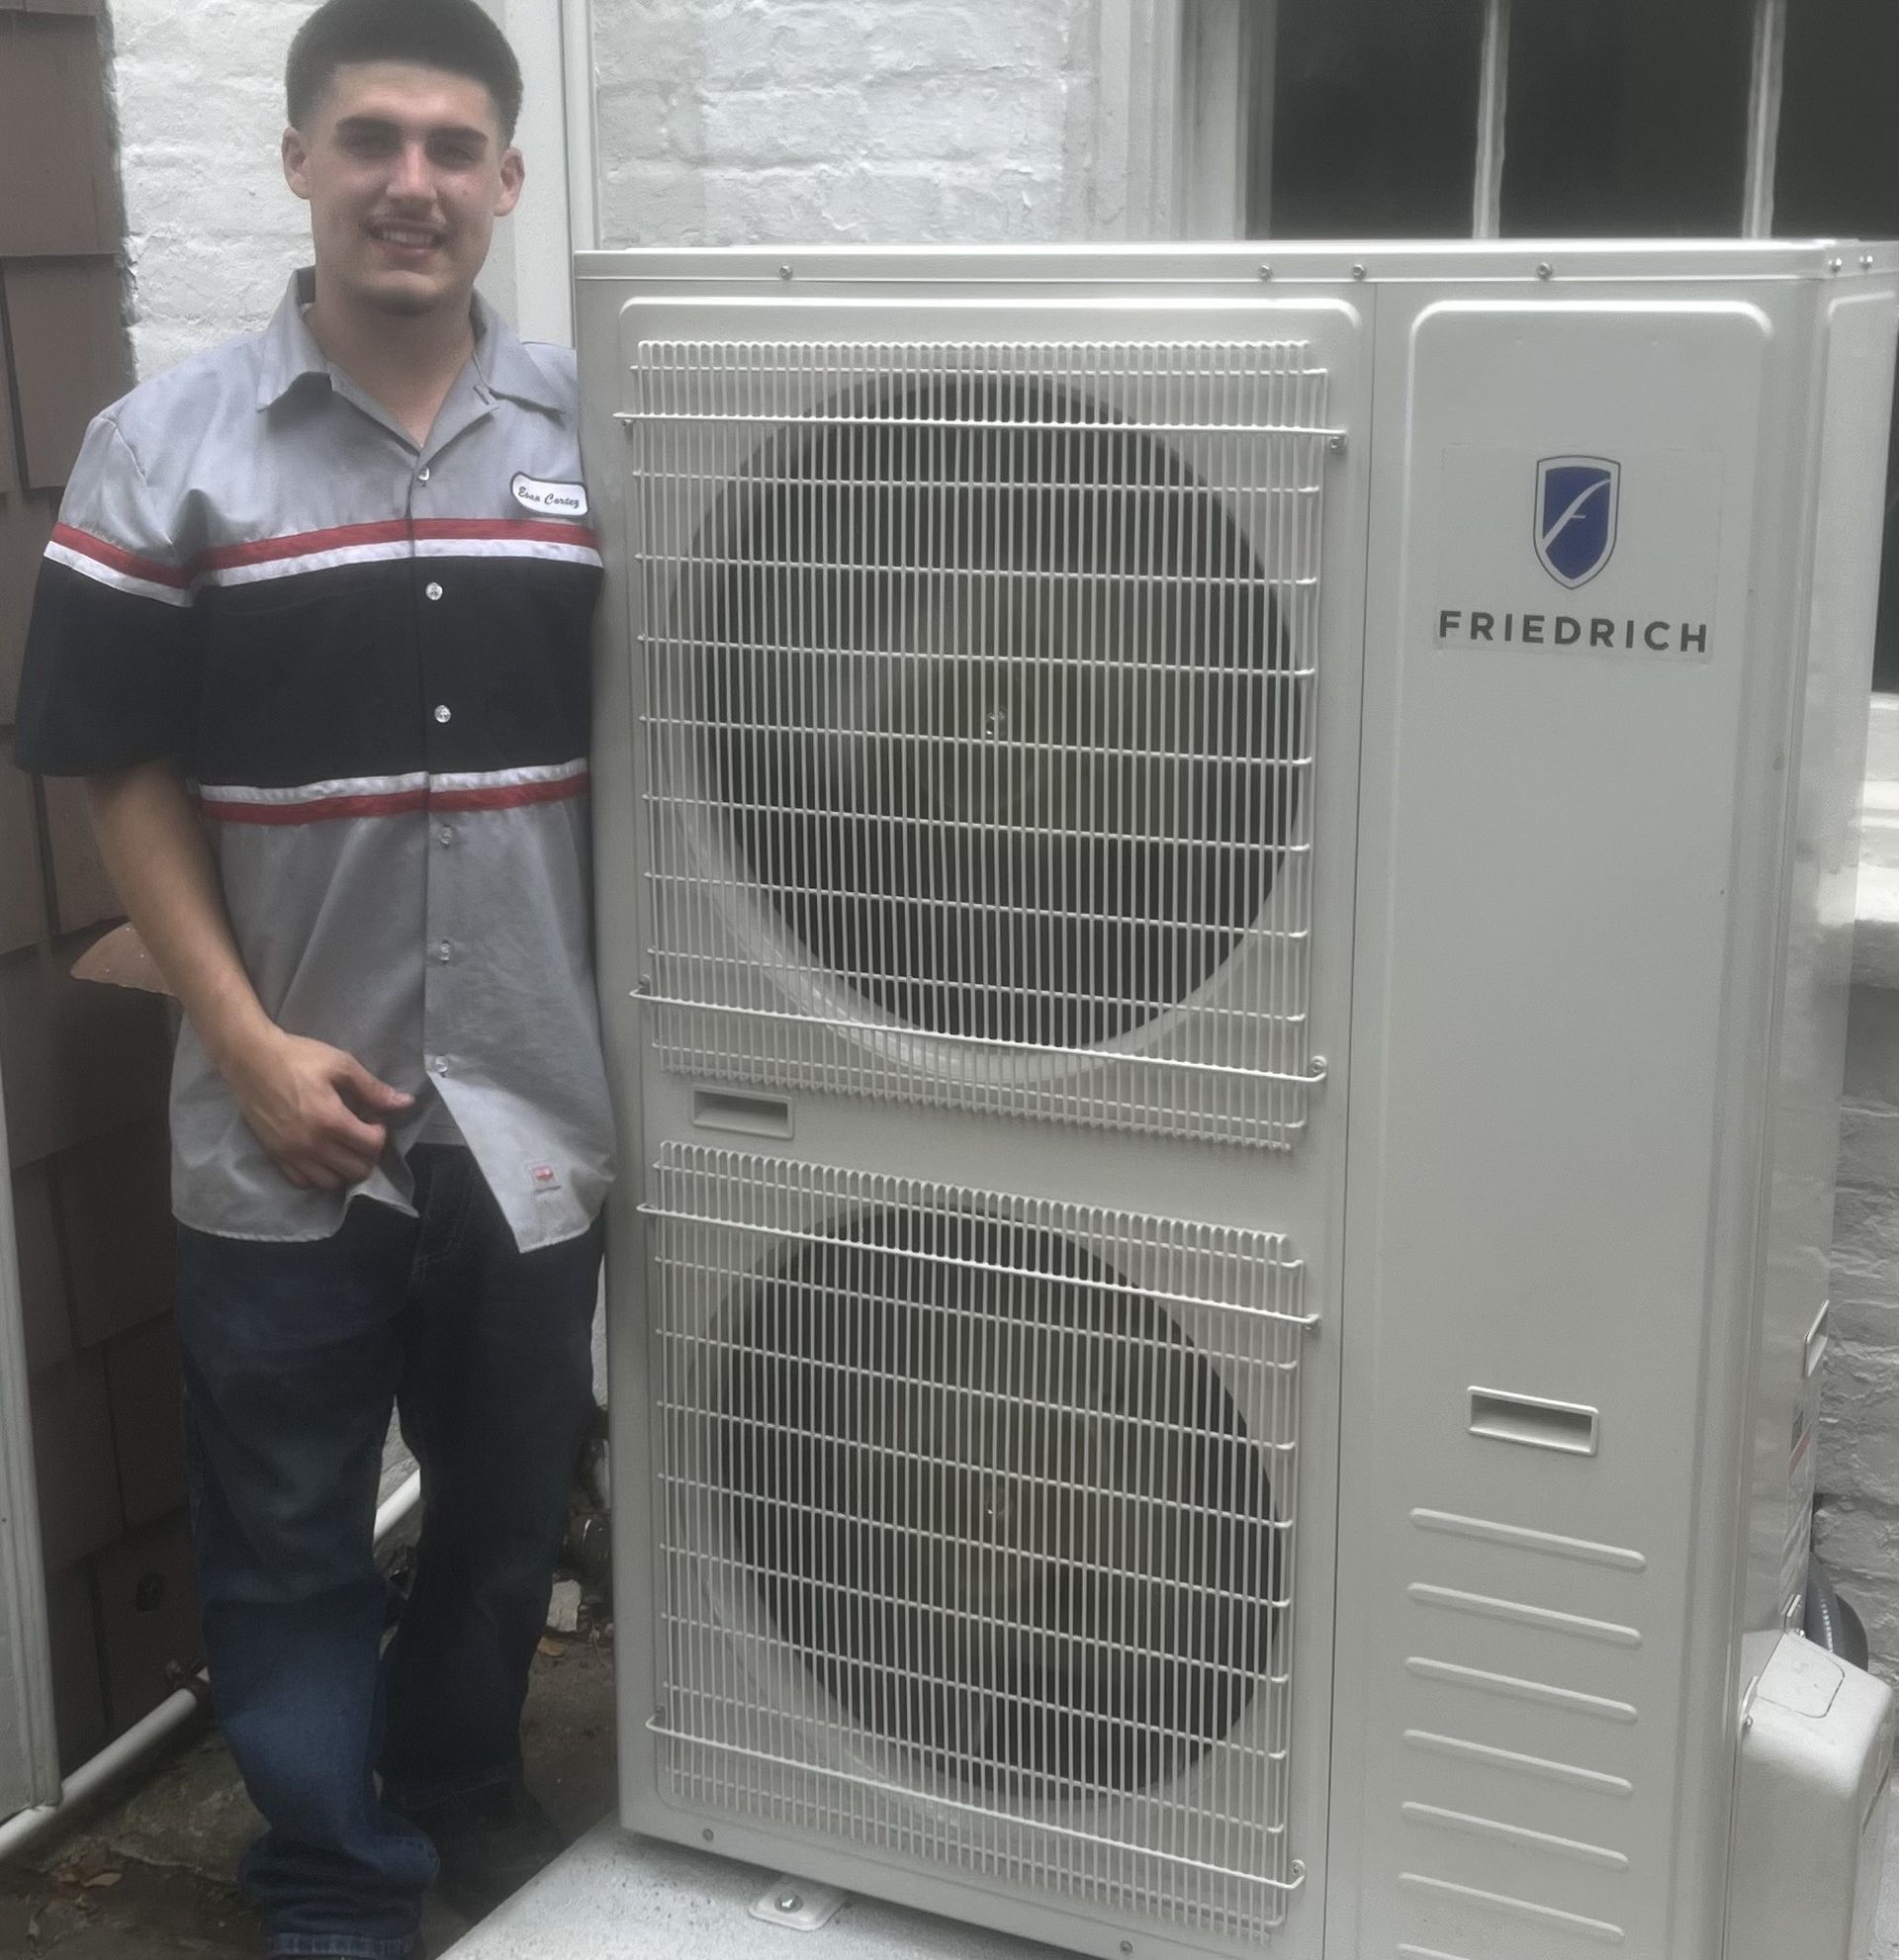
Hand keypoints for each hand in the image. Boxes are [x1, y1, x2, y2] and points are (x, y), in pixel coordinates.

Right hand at [225, 1029, 414, 1190]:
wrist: (249, 1058)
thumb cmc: (297, 1057)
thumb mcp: (341, 1064)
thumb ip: (373, 1089)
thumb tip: (406, 1103)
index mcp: (330, 1120)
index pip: (371, 1146)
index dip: (381, 1133)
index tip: (373, 1118)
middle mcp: (311, 1144)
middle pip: (355, 1170)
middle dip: (368, 1154)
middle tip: (362, 1134)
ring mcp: (290, 1154)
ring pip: (330, 1183)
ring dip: (345, 1169)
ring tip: (344, 1147)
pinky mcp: (274, 1156)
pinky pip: (302, 1182)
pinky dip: (318, 1176)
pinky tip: (322, 1156)